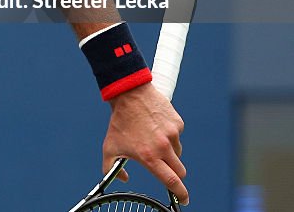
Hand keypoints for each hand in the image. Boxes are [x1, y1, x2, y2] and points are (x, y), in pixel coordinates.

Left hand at [102, 82, 187, 204]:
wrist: (129, 94)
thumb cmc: (119, 122)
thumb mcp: (110, 147)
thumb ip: (111, 167)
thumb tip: (123, 178)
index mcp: (149, 156)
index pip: (171, 181)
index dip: (180, 194)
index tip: (183, 200)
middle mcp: (164, 147)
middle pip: (180, 171)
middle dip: (175, 174)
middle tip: (165, 169)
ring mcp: (173, 134)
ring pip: (178, 153)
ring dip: (169, 152)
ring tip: (152, 139)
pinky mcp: (178, 124)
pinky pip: (177, 136)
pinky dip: (170, 136)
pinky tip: (156, 127)